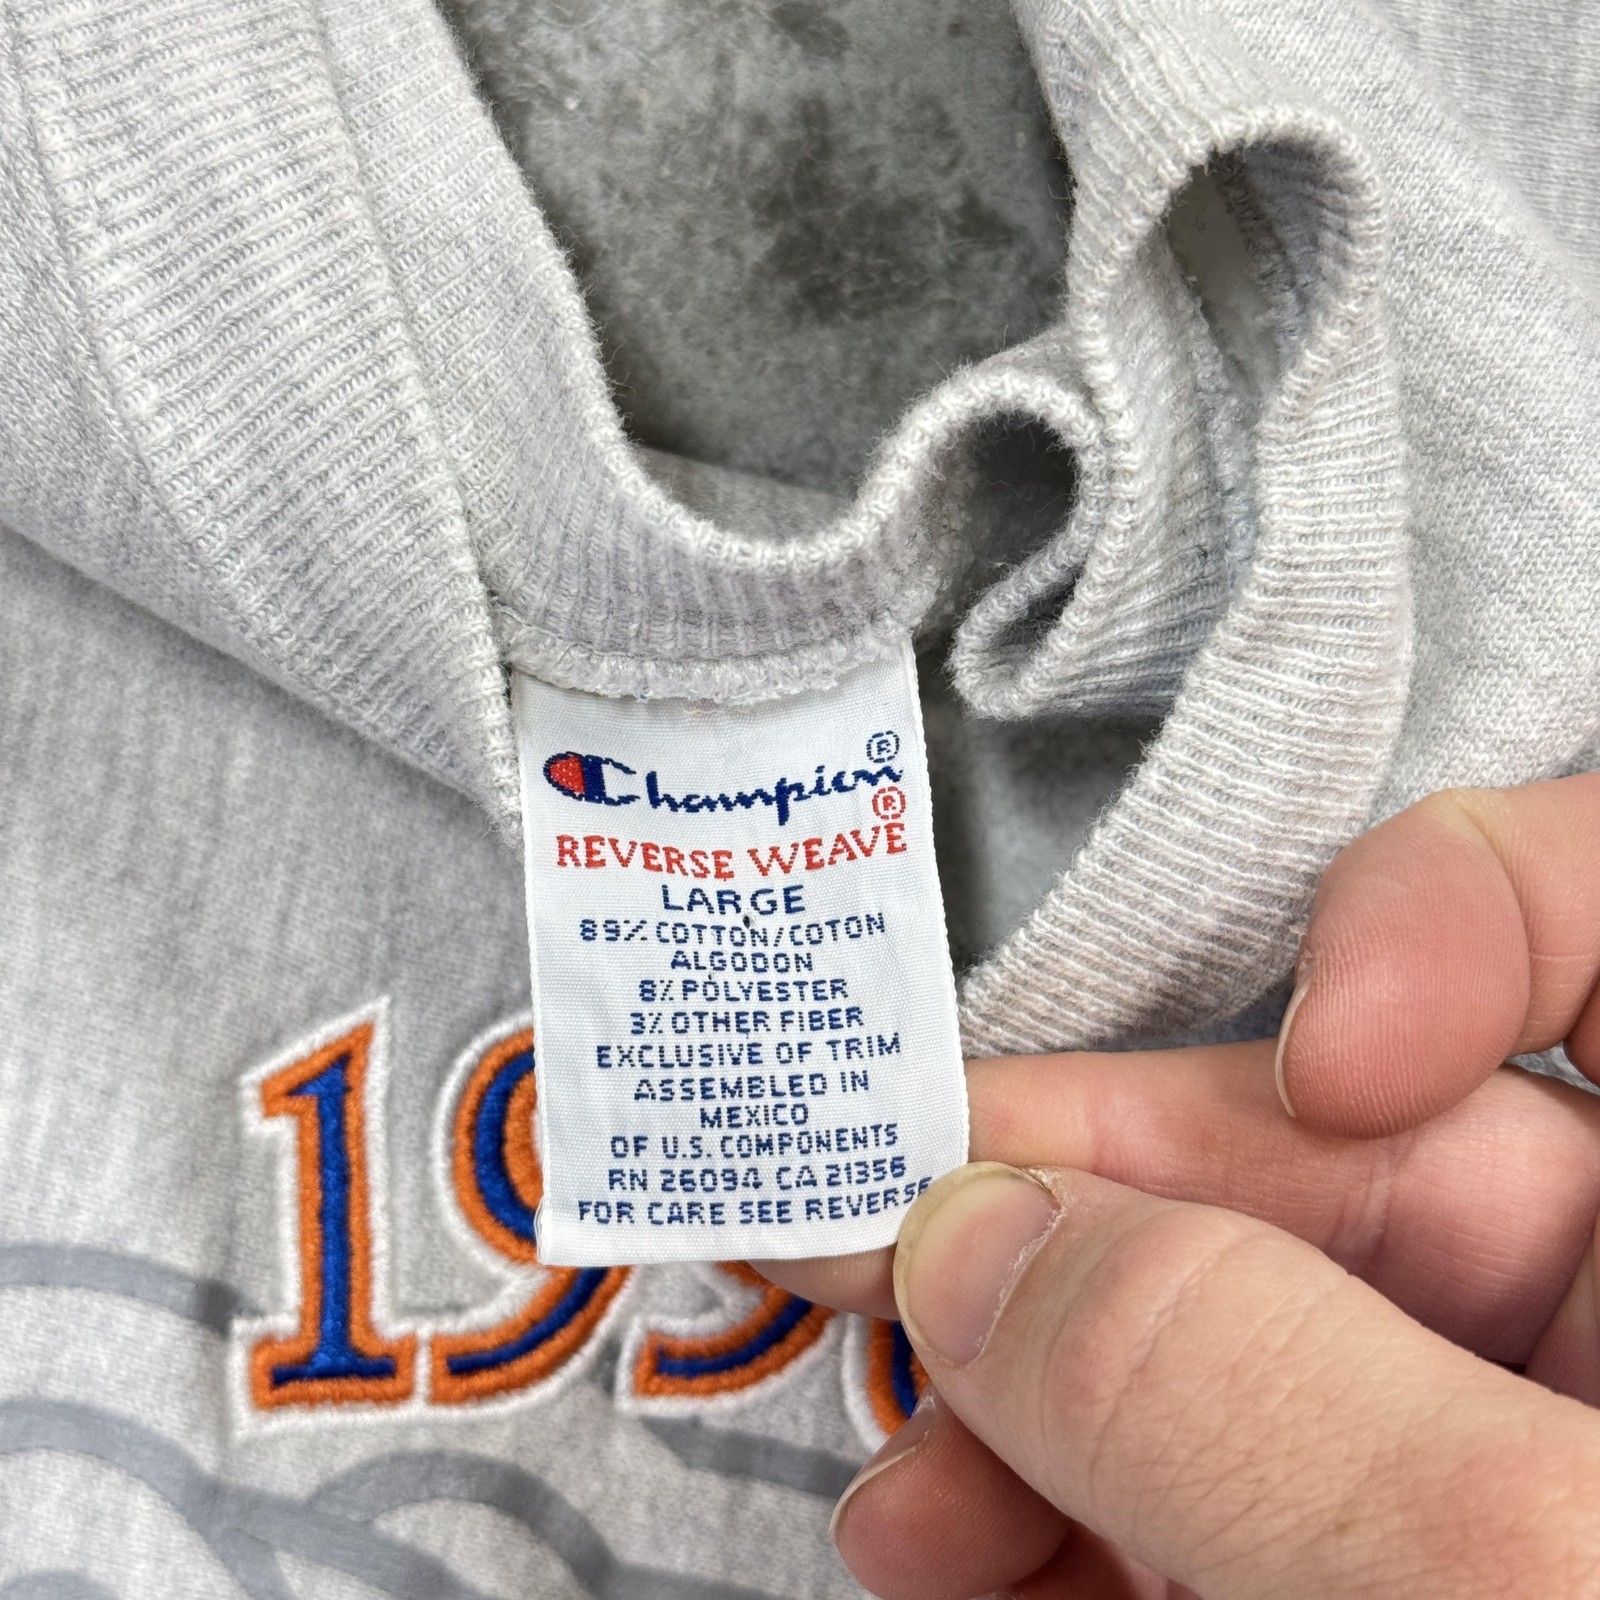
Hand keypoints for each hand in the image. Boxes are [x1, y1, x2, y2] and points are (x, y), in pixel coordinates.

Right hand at [756, 774, 1599, 1596]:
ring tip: (910, 1479)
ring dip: (1041, 1394)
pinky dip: (1085, 1519)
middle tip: (887, 1248)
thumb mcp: (1512, 1578)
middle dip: (1096, 1215)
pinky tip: (973, 1552)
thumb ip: (1245, 1372)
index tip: (1324, 1043)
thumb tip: (979, 1237)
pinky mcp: (1409, 1577)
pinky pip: (1235, 1497)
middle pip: (1350, 1165)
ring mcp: (1523, 1471)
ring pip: (1257, 1347)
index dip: (1451, 908)